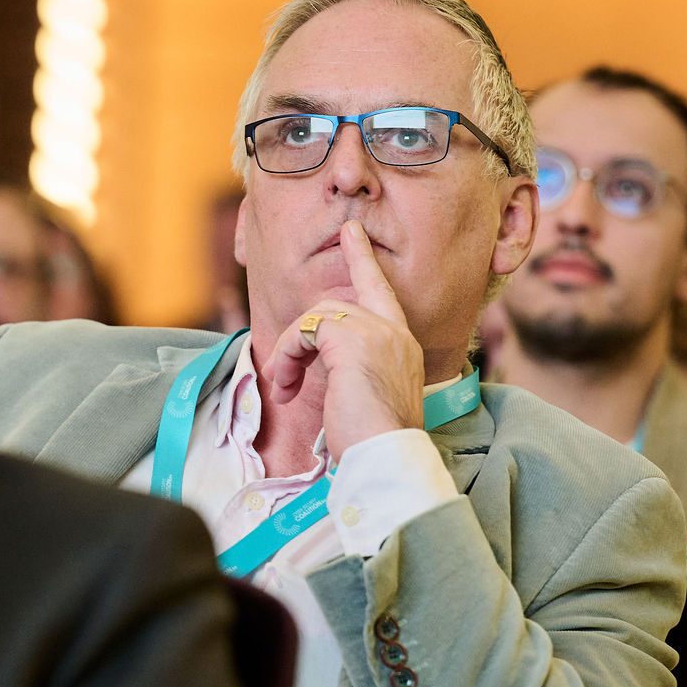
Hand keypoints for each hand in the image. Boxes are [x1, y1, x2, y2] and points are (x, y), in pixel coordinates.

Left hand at [262, 220, 424, 454]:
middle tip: (283, 375)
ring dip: (291, 351)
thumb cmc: (375, 439)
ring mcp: (375, 332)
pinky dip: (287, 354)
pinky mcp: (351, 340)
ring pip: (316, 316)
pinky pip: (305, 330)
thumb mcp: (369, 396)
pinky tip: (287, 385)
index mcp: (403, 345)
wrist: (386, 454)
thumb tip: (324, 365)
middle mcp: (394, 332)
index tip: (351, 232)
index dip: (362, 260)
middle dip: (301, 334)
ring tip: (284, 386)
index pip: (381, 292)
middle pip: (335, 306)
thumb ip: (355, 370)